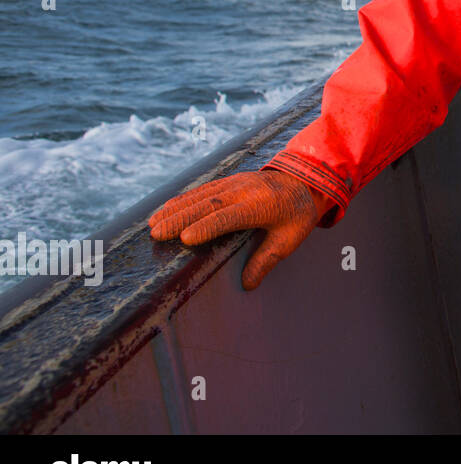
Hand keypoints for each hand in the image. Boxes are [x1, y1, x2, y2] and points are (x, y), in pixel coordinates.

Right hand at [148, 170, 334, 289]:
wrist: (305, 178)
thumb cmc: (297, 213)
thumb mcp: (290, 239)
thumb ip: (267, 259)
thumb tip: (248, 285)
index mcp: (261, 205)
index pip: (229, 216)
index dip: (207, 227)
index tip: (184, 238)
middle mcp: (244, 190)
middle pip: (208, 204)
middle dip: (180, 218)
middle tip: (156, 234)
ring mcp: (235, 183)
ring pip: (201, 195)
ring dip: (175, 208)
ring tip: (152, 223)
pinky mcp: (229, 181)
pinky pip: (203, 189)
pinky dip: (182, 199)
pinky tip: (165, 208)